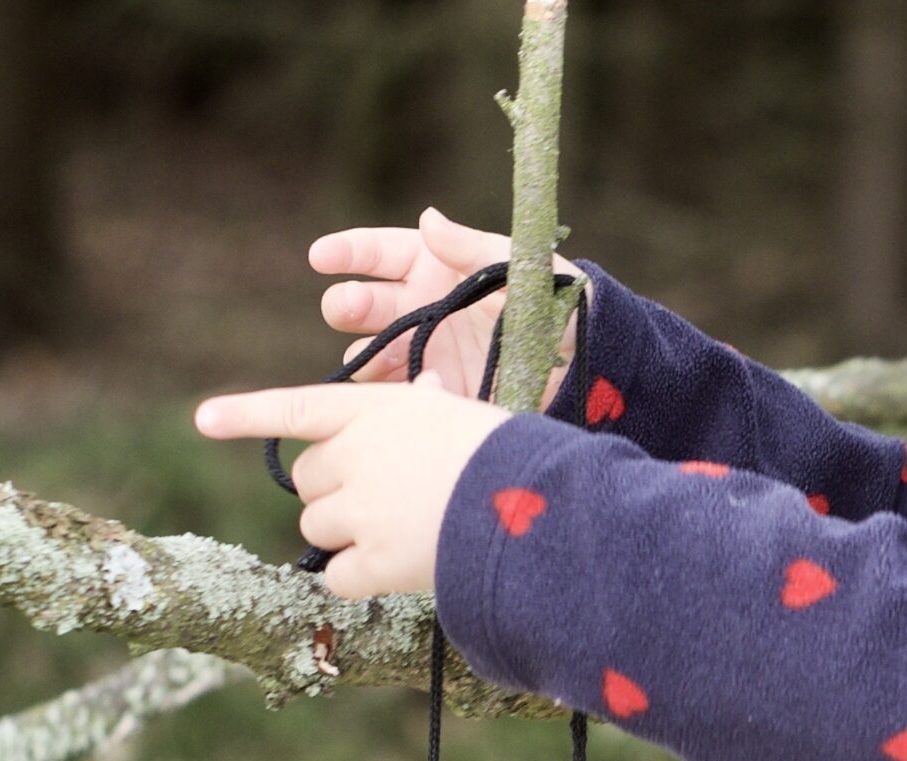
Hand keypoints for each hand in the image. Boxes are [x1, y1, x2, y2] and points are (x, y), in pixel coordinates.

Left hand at [194, 375, 509, 598]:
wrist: (538, 509)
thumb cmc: (513, 458)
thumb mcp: (467, 414)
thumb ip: (424, 414)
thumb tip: (414, 404)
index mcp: (379, 409)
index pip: (298, 408)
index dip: (247, 414)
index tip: (203, 419)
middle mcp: (358, 453)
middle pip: (308, 481)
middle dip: (333, 495)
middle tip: (381, 504)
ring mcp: (361, 509)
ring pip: (317, 530)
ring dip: (347, 537)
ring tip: (402, 535)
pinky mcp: (373, 561)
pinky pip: (337, 579)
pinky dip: (359, 581)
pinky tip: (396, 573)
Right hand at [311, 208, 581, 405]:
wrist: (586, 359)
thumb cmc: (553, 299)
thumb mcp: (518, 265)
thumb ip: (472, 248)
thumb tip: (427, 218)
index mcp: (433, 266)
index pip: (379, 253)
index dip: (348, 252)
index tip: (320, 256)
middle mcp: (419, 308)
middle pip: (364, 304)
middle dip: (348, 304)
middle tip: (345, 308)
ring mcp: (425, 352)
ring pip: (371, 354)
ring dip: (364, 355)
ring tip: (370, 359)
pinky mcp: (437, 392)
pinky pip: (399, 395)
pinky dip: (391, 396)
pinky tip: (399, 395)